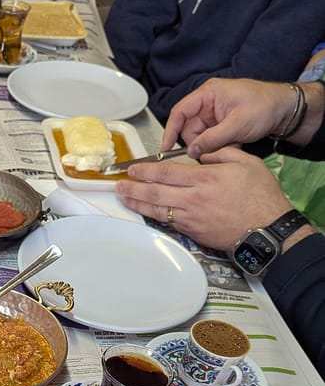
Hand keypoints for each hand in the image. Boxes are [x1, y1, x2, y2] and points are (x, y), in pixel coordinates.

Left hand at [114, 147, 290, 249]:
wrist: (266, 229)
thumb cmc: (260, 196)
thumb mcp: (246, 163)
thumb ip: (221, 153)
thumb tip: (204, 153)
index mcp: (205, 179)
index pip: (167, 172)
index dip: (146, 170)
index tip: (133, 168)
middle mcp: (193, 199)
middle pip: (156, 192)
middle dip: (134, 187)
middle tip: (118, 184)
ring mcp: (191, 218)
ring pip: (158, 209)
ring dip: (137, 203)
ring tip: (123, 198)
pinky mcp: (193, 232)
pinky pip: (168, 222)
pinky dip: (154, 216)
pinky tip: (145, 212)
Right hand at [162, 78, 298, 154]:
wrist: (286, 109)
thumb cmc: (265, 106)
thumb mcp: (237, 125)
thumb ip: (212, 139)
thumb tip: (193, 151)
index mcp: (208, 94)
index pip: (180, 112)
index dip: (170, 131)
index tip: (165, 148)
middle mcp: (208, 103)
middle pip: (189, 128)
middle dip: (199, 143)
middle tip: (210, 152)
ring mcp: (214, 114)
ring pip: (200, 136)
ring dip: (211, 146)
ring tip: (230, 145)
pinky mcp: (220, 123)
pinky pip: (211, 139)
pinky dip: (219, 145)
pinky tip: (233, 144)